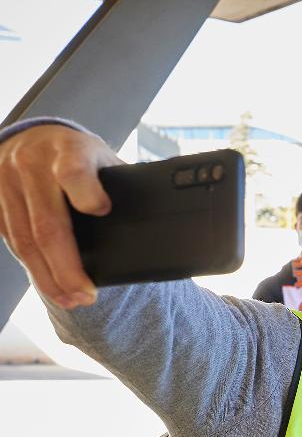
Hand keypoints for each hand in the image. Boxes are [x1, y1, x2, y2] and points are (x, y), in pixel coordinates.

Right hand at [0, 124, 120, 308]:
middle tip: (87, 295)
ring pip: (24, 240)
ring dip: (48, 277)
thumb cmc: (78, 156)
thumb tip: (152, 226)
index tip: (103, 211)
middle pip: (48, 225)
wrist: (34, 137)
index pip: (73, 172)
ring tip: (71, 299)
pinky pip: (11, 241)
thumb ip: (119, 186)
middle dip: (68, 268)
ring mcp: (6, 182)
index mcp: (68, 150)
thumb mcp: (102, 159)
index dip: (87, 195)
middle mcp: (32, 164)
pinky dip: (32, 267)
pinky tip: (49, 283)